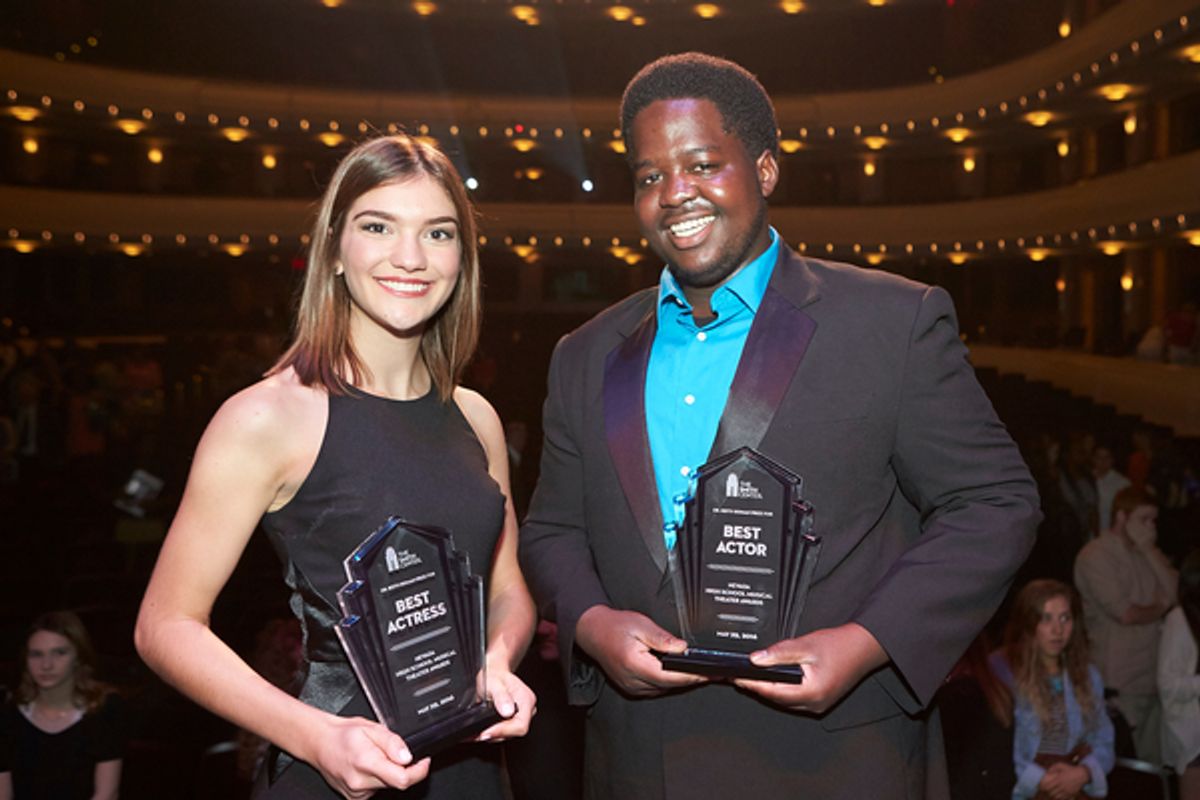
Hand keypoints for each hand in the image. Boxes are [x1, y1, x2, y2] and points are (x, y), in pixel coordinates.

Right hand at [309, 715, 429, 798]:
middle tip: (390, 752)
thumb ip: (392, 742)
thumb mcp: (372, 728)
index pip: (402, 779)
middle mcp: (360, 782)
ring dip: (388, 773)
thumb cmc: (344, 734)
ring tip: (374, 757)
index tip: (424, 761)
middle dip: (401, 767)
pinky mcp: (355, 798)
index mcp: (366, 762)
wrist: (321, 743)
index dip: (419, 771)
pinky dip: (378, 779)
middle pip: (396, 782)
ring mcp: (357, 793)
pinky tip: (367, 767)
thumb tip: (407, 758)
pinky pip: (376, 790)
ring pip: (386, 786)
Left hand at [477, 666, 536, 741]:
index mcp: (526, 699)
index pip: (520, 725)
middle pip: (514, 731)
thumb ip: (501, 696)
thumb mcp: (493, 682)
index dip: (503, 731)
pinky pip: (506, 730)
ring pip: (509, 733)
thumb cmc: (494, 674)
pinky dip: (494, 732)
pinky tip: (484, 730)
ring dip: (493, 734)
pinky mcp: (514, 720)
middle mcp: (527, 709)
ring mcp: (521, 715)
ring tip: (478, 733)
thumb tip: (508, 712)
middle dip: (495, 734)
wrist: (493, 672)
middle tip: (478, 734)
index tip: (486, 732)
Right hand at [575, 606, 707, 695]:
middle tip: (711, 671)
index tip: (708, 673)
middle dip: (691, 679)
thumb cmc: (614, 626)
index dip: (692, 676)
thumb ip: (662, 638)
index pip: (670, 676)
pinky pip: (656, 689)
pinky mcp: (632, 688)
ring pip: (664, 689)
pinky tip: (678, 673)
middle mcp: (633, 680)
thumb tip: (682, 648)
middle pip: (670, 685)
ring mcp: (631, 687)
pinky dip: (668, 682)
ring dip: (680, 681)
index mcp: (635, 665)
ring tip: (698, 671)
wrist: (593, 632)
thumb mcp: (641, 624)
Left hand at [733, 623, 886, 712]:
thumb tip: (755, 659)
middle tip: (738, 677)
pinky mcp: (821, 700)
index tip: (736, 678)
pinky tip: (773, 680)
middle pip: (777, 699)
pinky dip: (782, 690)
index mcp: (812, 693)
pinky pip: (795, 699)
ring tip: (751, 678)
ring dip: (769, 690)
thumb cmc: (841, 645)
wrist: (864, 647)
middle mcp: (815, 704)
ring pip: (786, 701)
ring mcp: (819, 705)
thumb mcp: (806, 645)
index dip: (752, 685)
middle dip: (757, 688)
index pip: (772, 692)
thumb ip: (779, 653)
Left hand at [1039, 763, 1088, 799]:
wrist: (1082, 774)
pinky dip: (1058, 798)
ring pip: (1055, 796)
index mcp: (1058, 779)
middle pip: (1050, 792)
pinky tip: (1056, 795)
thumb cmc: (1069, 769)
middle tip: (1043, 790)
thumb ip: (1052, 769)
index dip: (1041, 787)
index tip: (1039, 786)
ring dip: (1051, 795)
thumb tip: (1045, 773)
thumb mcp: (1059, 765)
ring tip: (1049, 793)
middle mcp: (1061, 786)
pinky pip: (1062, 799)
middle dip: (1045, 792)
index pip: (1047, 785)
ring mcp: (1066, 791)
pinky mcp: (1070, 794)